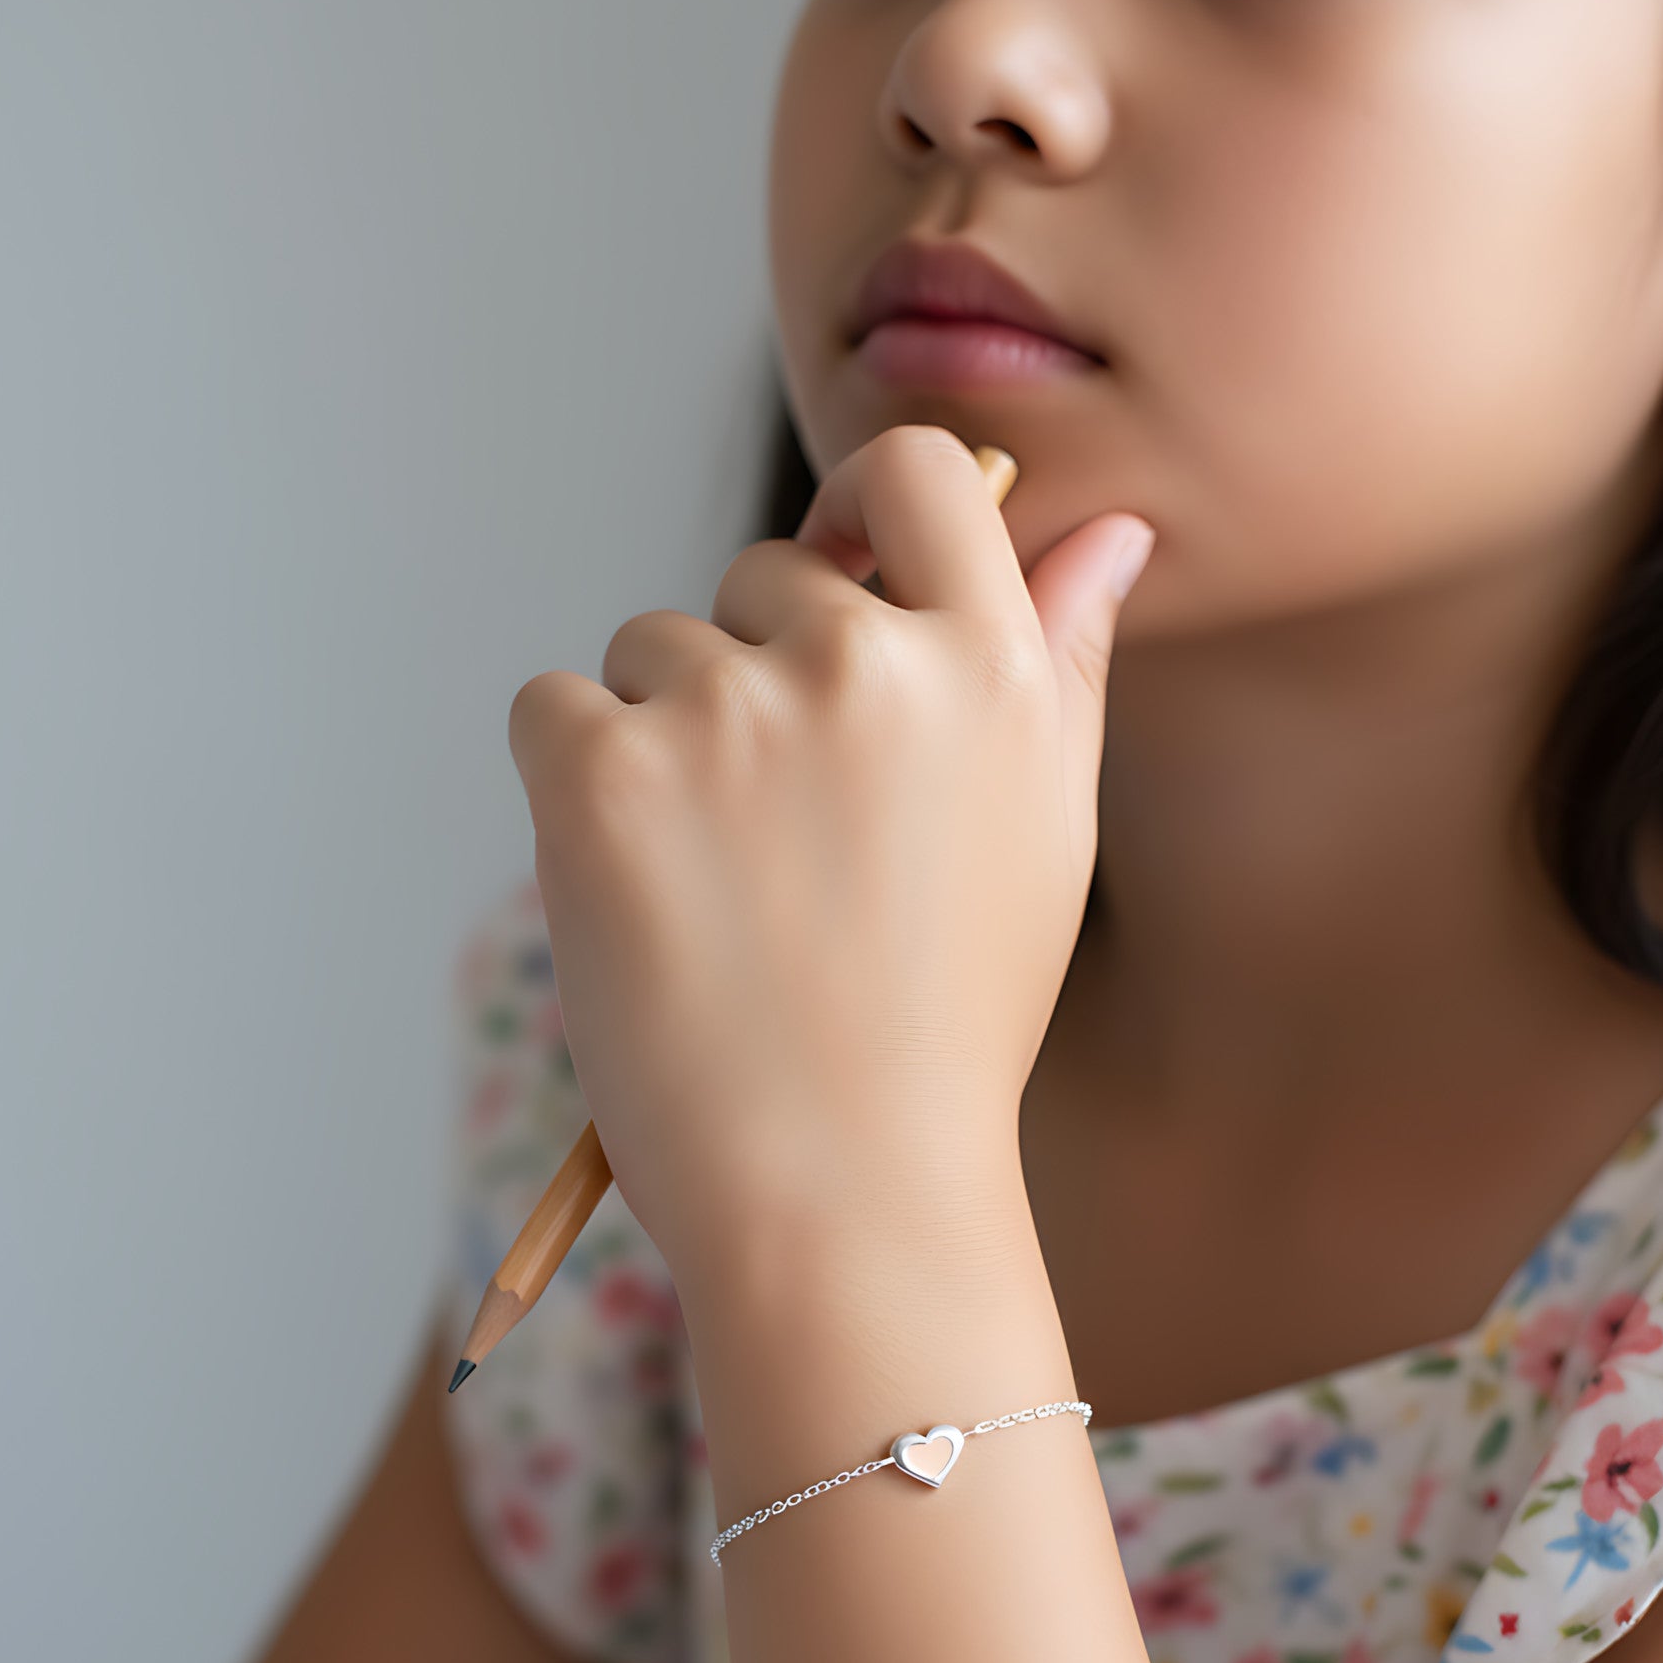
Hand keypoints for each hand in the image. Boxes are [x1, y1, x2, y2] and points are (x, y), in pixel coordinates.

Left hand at [506, 423, 1153, 1319]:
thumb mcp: (1045, 835)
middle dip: (756, 677)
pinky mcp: (602, 774)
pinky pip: (553, 709)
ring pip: (650, 651)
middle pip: (761, 577)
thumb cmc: (948, 1022)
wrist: (841, 1190)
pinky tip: (635, 889)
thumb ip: (1063, 664)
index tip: (840, 564)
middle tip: (785, 842)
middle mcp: (866, 663)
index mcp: (989, 668)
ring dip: (663, 739)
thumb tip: (1109, 531)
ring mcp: (727, 713)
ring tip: (719, 892)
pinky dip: (573, 784)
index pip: (920, 472)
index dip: (867, 499)